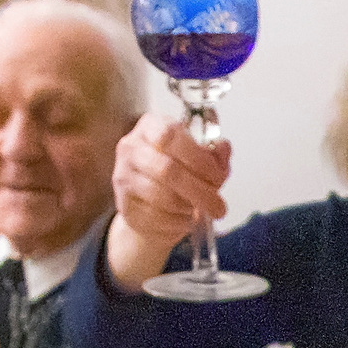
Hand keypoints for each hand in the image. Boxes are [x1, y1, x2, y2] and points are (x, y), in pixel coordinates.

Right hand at [106, 111, 233, 286]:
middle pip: (167, 169)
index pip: (171, 134)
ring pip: (162, 196)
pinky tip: (184, 218)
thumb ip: (215, 154)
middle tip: (219, 206)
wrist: (153, 207)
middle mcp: (132, 147)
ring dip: (188, 206)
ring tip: (198, 208)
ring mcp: (124, 176)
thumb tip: (223, 147)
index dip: (198, 157)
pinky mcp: (124, 205)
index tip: (217, 176)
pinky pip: (155, 217)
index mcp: (151, 126)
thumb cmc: (179, 176)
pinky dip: (177, 222)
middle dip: (200, 191)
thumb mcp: (202, 161)